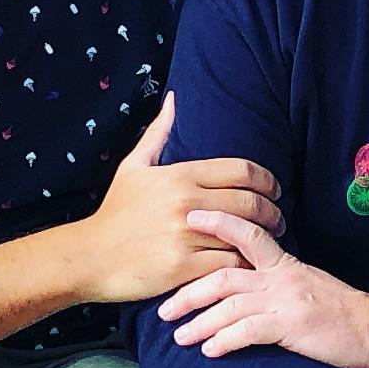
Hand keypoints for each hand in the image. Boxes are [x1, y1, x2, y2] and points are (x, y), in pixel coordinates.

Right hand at [76, 98, 282, 304]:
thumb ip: (159, 132)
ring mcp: (186, 236)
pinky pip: (228, 265)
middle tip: (279, 220)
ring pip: (243, 235)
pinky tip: (247, 266)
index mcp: (180, 175)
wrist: (89, 256)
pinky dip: (243, 265)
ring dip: (261, 240)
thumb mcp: (133, 166)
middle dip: (273, 212)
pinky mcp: (184, 269)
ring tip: (267, 243)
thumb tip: (174, 99)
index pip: (243, 170)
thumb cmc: (115, 212)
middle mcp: (187, 203)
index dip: (268, 180)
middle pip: (251, 203)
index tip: (275, 190)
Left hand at [157, 231, 368, 367]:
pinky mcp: (292, 326)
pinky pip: (249, 331)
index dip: (218, 223)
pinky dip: (225, 340)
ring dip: (200, 321)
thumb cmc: (342, 314)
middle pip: (224, 274)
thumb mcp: (308, 288)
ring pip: (230, 304)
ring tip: (179, 337)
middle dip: (189, 291)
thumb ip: (277, 286)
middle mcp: (281, 278)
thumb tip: (247, 295)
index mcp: (285, 265)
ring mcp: (286, 301)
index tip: (190, 218)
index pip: (247, 234)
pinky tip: (210, 351)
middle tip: (164, 308)